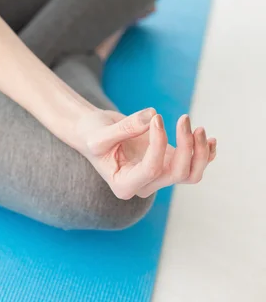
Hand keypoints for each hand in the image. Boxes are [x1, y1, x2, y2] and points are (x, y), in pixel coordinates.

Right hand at [77, 108, 215, 199]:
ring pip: (190, 174)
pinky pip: (193, 166)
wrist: (94, 132)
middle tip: (183, 118)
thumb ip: (125, 127)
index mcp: (125, 185)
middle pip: (178, 174)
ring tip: (198, 128)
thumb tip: (153, 117)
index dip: (158, 143)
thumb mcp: (100, 132)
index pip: (152, 169)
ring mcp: (158, 176)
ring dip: (200, 152)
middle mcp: (145, 186)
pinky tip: (210, 139)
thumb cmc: (92, 134)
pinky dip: (205, 154)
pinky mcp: (166, 163)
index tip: (156, 117)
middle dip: (186, 146)